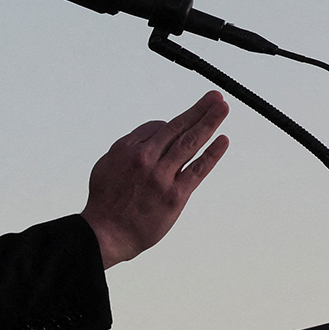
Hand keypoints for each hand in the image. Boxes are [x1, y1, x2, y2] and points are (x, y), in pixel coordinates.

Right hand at [81, 91, 228, 268]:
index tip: (182, 126)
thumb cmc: (105, 201)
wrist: (107, 232)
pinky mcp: (175, 194)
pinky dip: (212, 153)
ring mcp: (161, 175)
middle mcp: (144, 158)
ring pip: (190, 142)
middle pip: (177, 127)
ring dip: (209, 122)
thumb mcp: (106, 166)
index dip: (172, 126)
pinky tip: (222, 140)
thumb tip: (151, 139)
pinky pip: (198, 169)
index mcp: (126, 149)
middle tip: (216, 97)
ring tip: (222, 107)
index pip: (157, 127)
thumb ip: (129, 151)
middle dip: (199, 110)